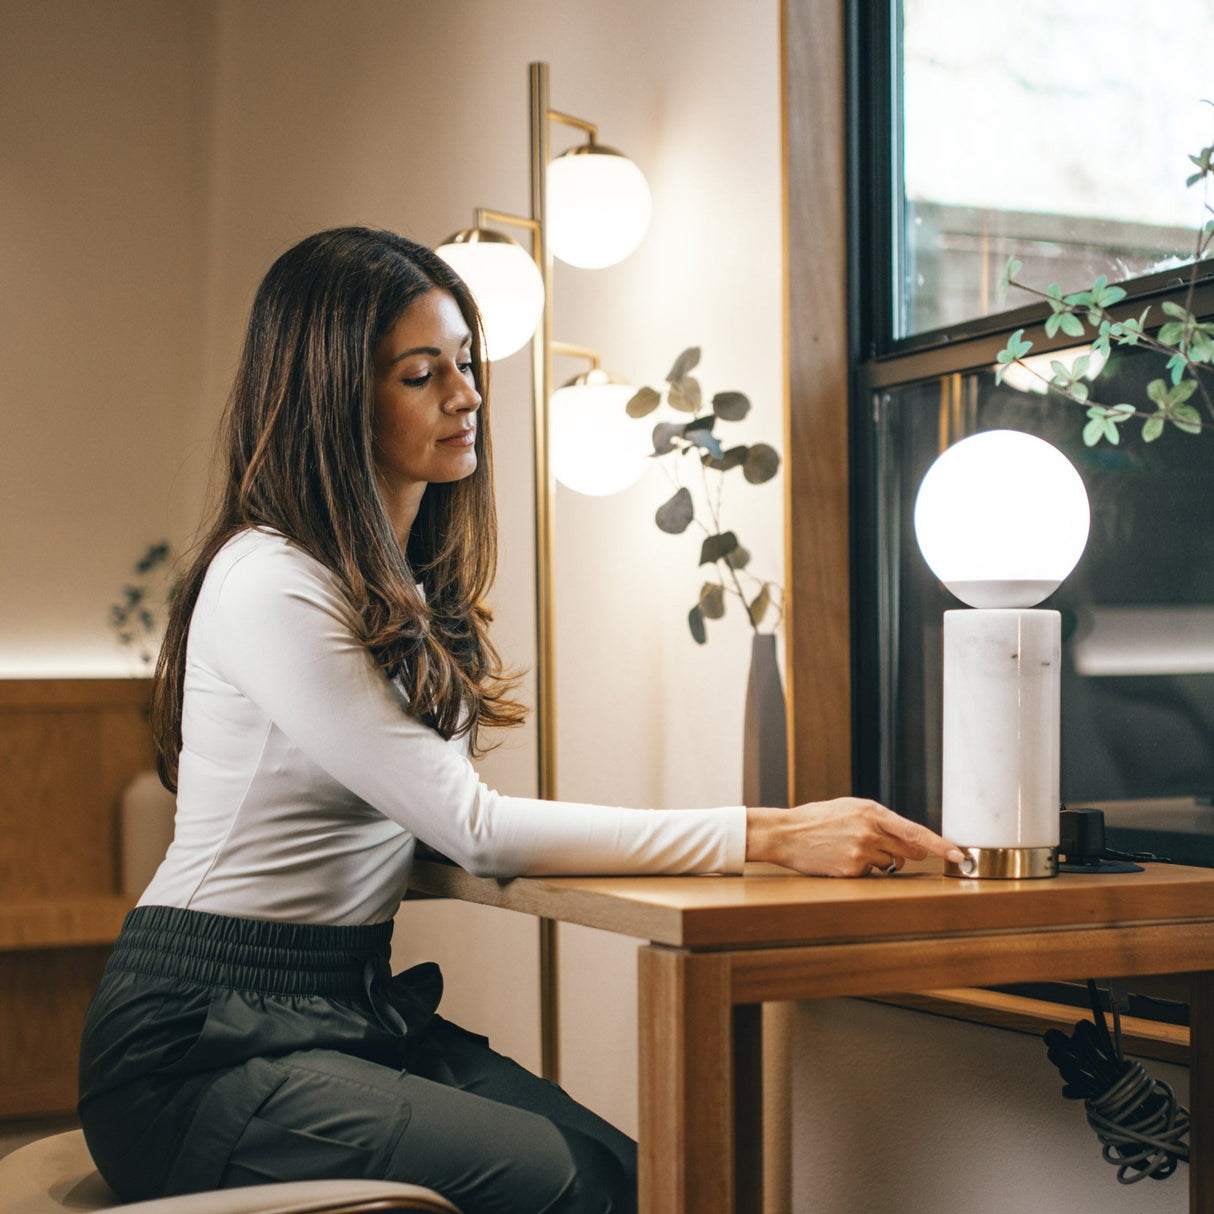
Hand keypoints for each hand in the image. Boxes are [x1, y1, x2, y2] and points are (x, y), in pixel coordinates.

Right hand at [745, 797, 965, 876]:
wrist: (785, 833)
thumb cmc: (818, 819)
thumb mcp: (850, 809)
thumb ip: (882, 823)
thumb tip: (914, 846)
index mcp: (871, 812)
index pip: (916, 832)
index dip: (940, 845)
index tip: (958, 855)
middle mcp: (869, 832)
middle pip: (906, 851)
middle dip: (905, 853)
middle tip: (881, 845)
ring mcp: (860, 854)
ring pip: (888, 864)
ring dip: (878, 859)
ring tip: (849, 847)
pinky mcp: (850, 871)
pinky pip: (869, 874)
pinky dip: (860, 869)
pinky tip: (840, 858)